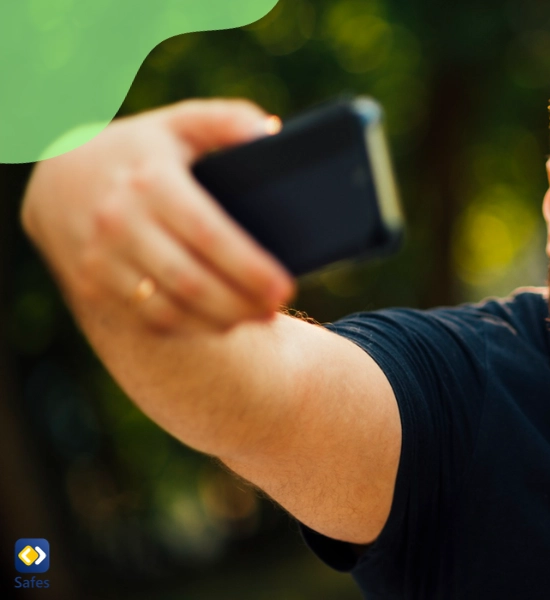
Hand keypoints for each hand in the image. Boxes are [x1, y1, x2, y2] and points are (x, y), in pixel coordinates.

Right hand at [20, 99, 293, 331]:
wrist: (58, 178)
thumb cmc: (140, 150)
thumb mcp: (179, 123)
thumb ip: (227, 120)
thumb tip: (270, 133)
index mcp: (151, 182)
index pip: (208, 234)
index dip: (249, 267)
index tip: (284, 286)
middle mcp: (121, 222)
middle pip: (192, 281)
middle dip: (241, 302)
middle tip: (277, 306)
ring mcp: (101, 259)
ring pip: (169, 308)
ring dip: (219, 320)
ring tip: (256, 315)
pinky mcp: (92, 285)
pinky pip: (148, 319)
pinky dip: (190, 327)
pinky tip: (220, 320)